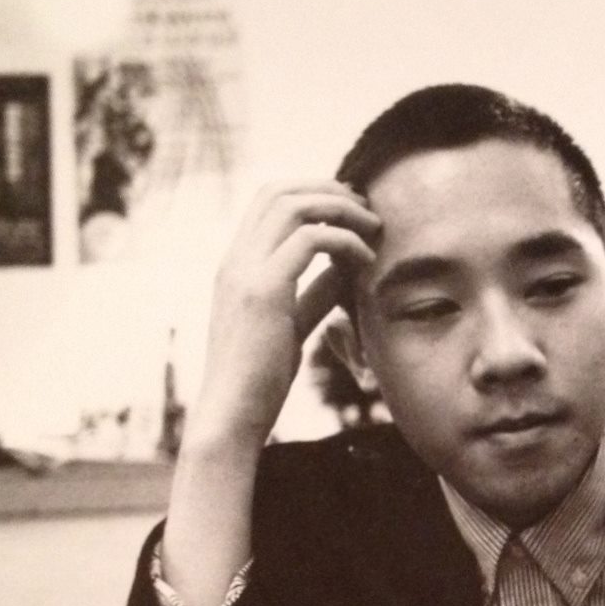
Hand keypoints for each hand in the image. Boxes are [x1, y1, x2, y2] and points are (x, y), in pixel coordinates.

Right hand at [189, 181, 379, 451]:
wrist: (231, 416)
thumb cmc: (261, 380)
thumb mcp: (291, 325)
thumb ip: (313, 294)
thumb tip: (344, 270)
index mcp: (237, 265)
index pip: (268, 200)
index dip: (312, 193)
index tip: (350, 211)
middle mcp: (235, 260)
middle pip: (279, 190)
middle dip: (328, 190)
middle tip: (367, 208)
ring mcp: (245, 271)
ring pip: (293, 204)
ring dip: (341, 208)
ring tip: (373, 228)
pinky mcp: (263, 290)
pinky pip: (310, 239)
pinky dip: (345, 241)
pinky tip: (366, 260)